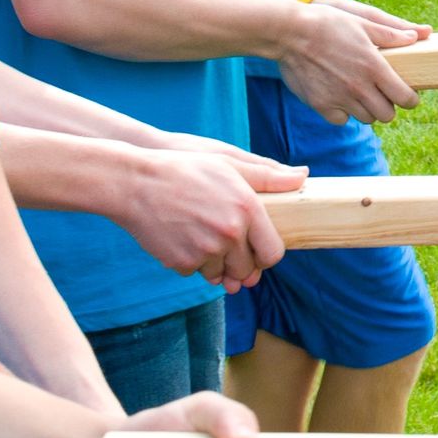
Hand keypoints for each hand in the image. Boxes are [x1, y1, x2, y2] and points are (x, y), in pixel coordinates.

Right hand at [119, 147, 291, 286]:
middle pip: (248, 270)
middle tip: (226, 242)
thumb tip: (303, 176)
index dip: (266, 254)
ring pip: (221, 274)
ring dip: (216, 263)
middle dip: (241, 262)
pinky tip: (183, 238)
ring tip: (202, 235)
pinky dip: (193, 261)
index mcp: (246, 210)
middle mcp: (229, 233)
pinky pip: (197, 272)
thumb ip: (268, 175)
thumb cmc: (184, 168)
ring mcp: (205, 251)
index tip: (257, 248)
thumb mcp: (228, 163)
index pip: (272, 252)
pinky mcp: (182, 263)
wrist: (135, 183)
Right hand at [275, 0, 422, 124]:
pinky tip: (340, 97)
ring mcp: (339, 98)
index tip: (407, 96)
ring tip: (360, 94)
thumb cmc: (328, 23)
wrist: (290, 32)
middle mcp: (360, 87)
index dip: (410, 99)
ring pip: (366, 119)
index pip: (404, 98)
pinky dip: (343, 113)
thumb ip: (391, 34)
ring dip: (367, 109)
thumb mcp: (362, 22)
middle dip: (389, 106)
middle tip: (382, 95)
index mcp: (374, 67)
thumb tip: (417, 36)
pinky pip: (341, 119)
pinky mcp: (321, 105)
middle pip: (387, 115)